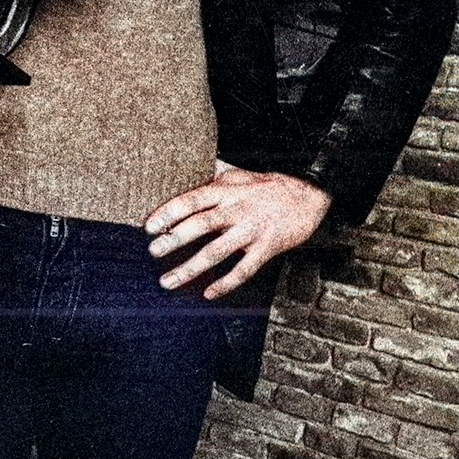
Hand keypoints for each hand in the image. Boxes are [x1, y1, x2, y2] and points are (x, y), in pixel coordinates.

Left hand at [144, 162, 332, 298]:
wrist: (310, 195)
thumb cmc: (267, 185)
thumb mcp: (237, 174)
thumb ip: (211, 174)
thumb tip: (186, 164)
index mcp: (225, 191)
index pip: (191, 200)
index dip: (169, 212)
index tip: (149, 226)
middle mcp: (236, 210)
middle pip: (200, 225)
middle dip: (174, 240)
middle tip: (152, 252)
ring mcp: (251, 230)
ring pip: (216, 252)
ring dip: (190, 268)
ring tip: (167, 281)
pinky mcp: (267, 247)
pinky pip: (244, 269)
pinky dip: (226, 283)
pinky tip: (208, 294)